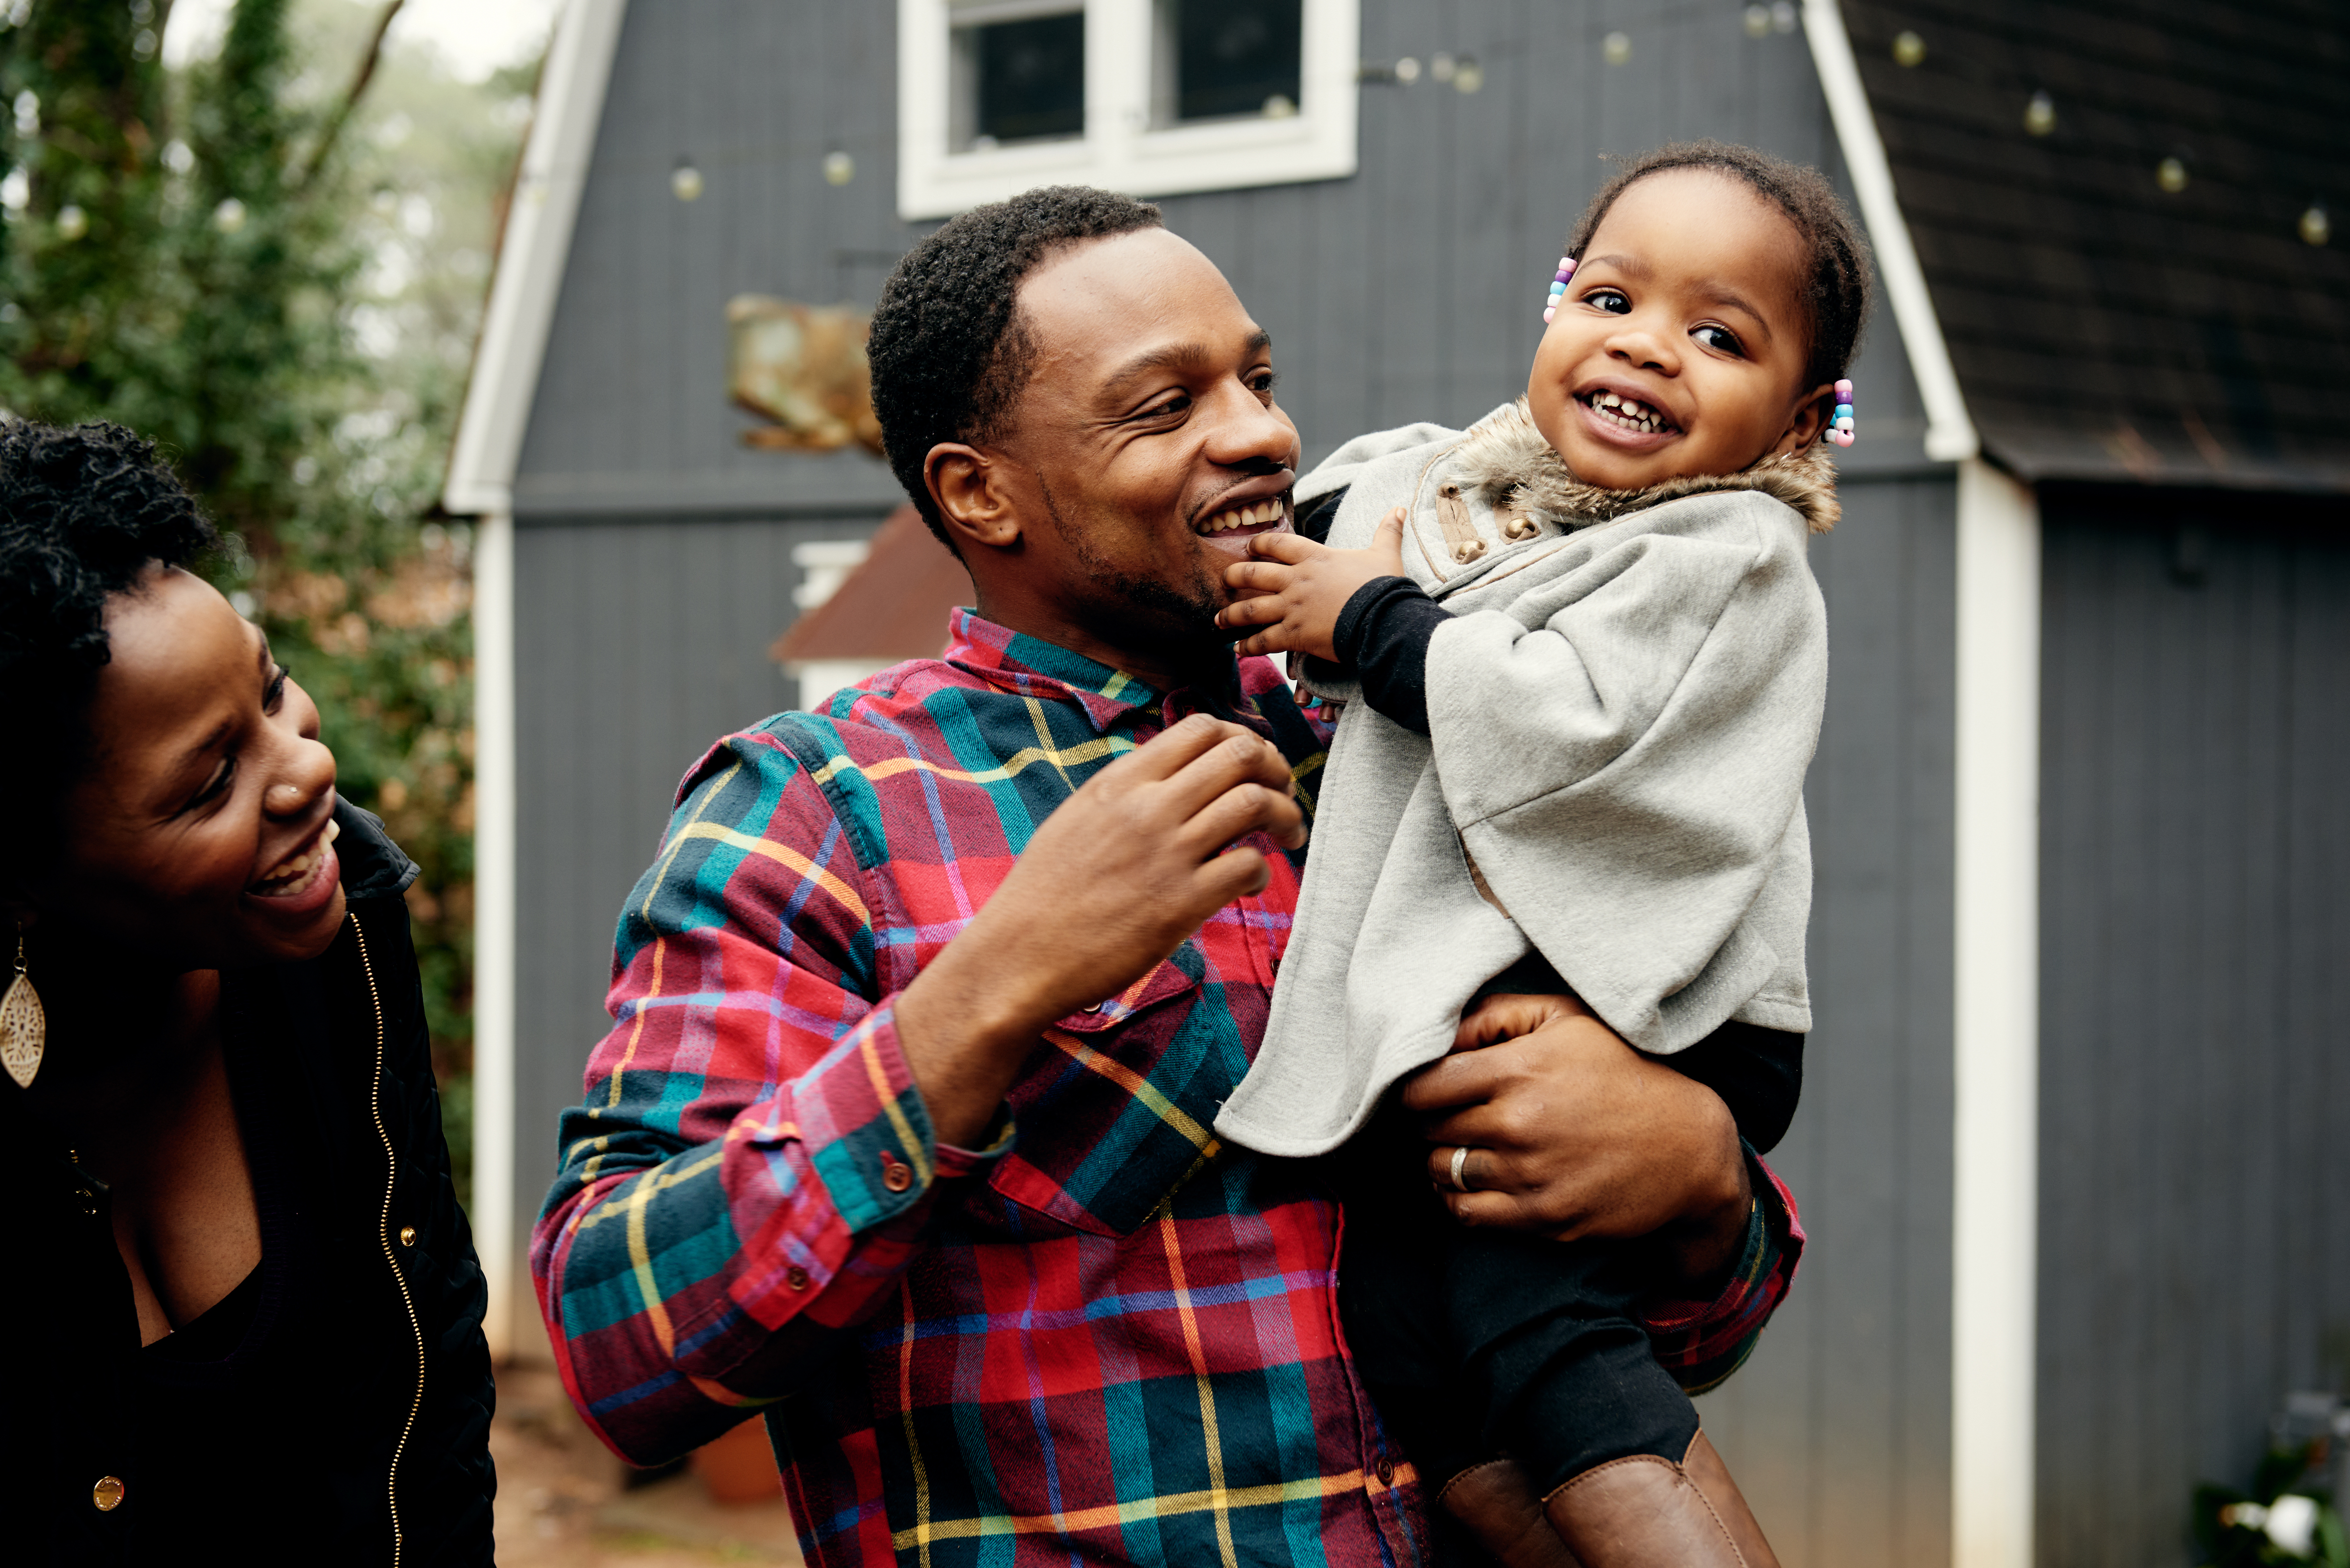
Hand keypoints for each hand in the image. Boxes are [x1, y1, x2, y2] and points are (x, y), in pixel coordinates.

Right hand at [895, 714, 1305, 1146]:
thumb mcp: (1078, 817)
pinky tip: (1250, 882)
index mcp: (1120, 780)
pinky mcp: (1181, 904)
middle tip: (1283, 794)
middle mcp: (1147, 807)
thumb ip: (1127, 791)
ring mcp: (1166, 854)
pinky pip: (1249, 865)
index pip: (1202, 727)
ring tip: (1288, 834)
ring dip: (1286, 815)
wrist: (1018, 956)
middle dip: (1276, 769)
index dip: (1242, 739)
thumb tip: (1175, 776)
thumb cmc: (1045, 894)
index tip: (1252, 764)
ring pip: (1255, 804)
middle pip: (1240, 755)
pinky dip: (1264, 869)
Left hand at [1215, 506, 1407, 659]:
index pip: (1278, 543)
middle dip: (1234, 576)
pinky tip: (1239, 649)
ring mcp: (1293, 607)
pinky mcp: (1295, 634)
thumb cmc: (1384, 587)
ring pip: (1251, 609)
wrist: (1384, 619)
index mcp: (1315, 557)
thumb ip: (1388, 531)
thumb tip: (1400, 509)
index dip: (1260, 544)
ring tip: (1218, 620)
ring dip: (1231, 615)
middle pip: (1254, 574)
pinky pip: (1264, 640)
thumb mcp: (1385, 554)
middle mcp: (1296, 580)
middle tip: (1224, 579)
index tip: (1249, 547)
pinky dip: (1249, 645)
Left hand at [1403, 993, 1753, 1286]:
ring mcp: (1530, 1176)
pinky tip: (1471, 1184)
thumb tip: (1443, 1033)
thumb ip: (1497, 1014)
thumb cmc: (1625, 1073)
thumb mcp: (1568, 1019)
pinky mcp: (1543, 1217)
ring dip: (1442, 1159)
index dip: (1417, 1087)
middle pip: (1430, 1128)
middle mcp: (1517, 1124)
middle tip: (1449, 1117)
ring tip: (1462, 1148)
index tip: (1430, 1089)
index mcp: (1518, 1070)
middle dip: (1431, 1121)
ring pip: (1443, 1171)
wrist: (1688, 1147)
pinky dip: (1457, 1199)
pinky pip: (1467, 1214)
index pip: (1424, 1086)